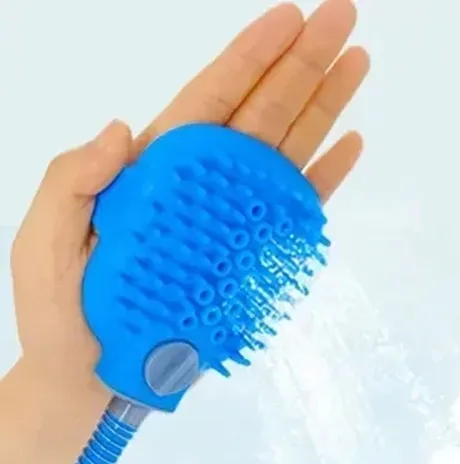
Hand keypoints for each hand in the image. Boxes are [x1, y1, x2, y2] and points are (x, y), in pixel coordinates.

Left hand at [9, 0, 368, 392]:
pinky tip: (349, 145)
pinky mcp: (253, 259)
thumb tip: (123, 129)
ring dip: (324, 107)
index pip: (209, 99)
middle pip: (261, 112)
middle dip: (303, 63)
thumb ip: (76, 179)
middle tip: (344, 17)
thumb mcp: (45, 238)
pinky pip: (295, 212)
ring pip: (287, 151)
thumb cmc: (62, 312)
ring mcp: (232, 221)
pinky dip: (323, 179)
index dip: (249, 56)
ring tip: (358, 64)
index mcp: (153, 170)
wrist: (93, 376)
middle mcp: (202, 186)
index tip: (288, 17)